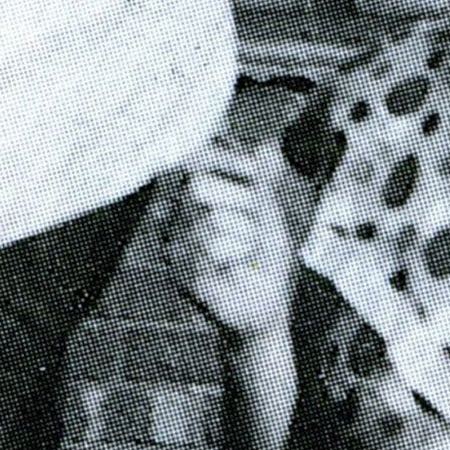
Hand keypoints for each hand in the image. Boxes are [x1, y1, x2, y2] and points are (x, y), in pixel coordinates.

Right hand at [165, 137, 296, 344]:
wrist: (268, 302)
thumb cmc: (266, 255)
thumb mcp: (271, 210)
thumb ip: (264, 180)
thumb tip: (266, 147)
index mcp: (201, 196)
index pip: (197, 159)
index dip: (224, 160)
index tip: (256, 171)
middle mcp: (182, 216)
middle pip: (198, 186)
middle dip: (241, 202)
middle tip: (256, 226)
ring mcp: (178, 244)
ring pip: (210, 220)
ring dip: (245, 234)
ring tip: (248, 251)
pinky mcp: (182, 270)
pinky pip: (210, 248)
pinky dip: (237, 254)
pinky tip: (237, 266)